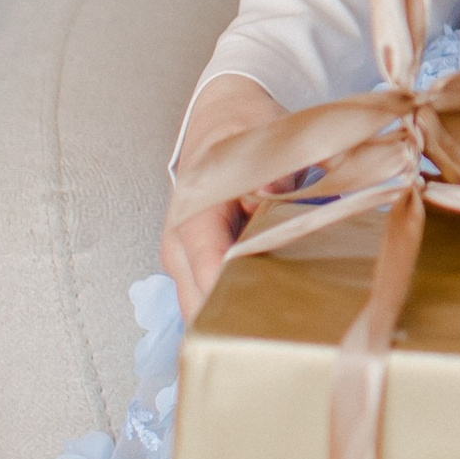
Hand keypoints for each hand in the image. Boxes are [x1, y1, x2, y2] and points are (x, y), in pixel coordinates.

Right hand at [163, 77, 288, 319]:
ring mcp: (183, 256)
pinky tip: (268, 314)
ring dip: (232, 319)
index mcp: (193, 211)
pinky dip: (232, 307)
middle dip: (233, 322)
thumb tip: (270, 191)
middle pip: (197, 299)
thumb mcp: (262, 136)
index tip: (260, 320)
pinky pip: (207, 295)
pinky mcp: (195, 262)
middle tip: (279, 340)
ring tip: (277, 334)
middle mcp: (179, 241)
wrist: (220, 118)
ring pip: (199, 304)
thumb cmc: (242, 130)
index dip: (230, 296)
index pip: (206, 264)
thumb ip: (273, 170)